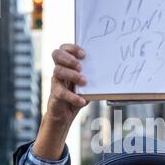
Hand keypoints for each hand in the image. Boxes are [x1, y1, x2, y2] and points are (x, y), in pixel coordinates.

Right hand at [32, 44, 87, 159]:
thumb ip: (92, 77)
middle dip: (69, 58)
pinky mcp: (55, 95)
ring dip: (72, 75)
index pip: (64, 49)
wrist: (64, 116)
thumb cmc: (77, 96)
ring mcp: (56, 82)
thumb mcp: (87, 85)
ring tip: (84, 82)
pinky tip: (82, 101)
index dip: (72, 48)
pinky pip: (61, 92)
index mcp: (66, 65)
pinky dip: (73, 96)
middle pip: (56, 54)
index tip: (84, 54)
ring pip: (58, 71)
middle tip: (80, 66)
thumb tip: (109, 72)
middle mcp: (59, 71)